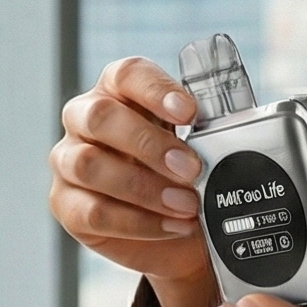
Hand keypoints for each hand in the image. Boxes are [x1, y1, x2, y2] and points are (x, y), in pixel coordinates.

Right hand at [50, 57, 219, 306]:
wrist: (178, 232)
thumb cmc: (187, 174)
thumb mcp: (201, 146)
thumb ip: (211, 131)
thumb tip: (241, 128)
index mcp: (118, 91)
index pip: (127, 74)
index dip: (156, 90)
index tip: (191, 113)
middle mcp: (84, 118)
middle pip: (100, 117)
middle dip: (149, 144)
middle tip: (192, 169)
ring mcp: (68, 161)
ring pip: (88, 165)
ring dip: (143, 187)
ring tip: (187, 204)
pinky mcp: (65, 204)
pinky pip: (92, 211)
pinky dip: (138, 222)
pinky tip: (172, 225)